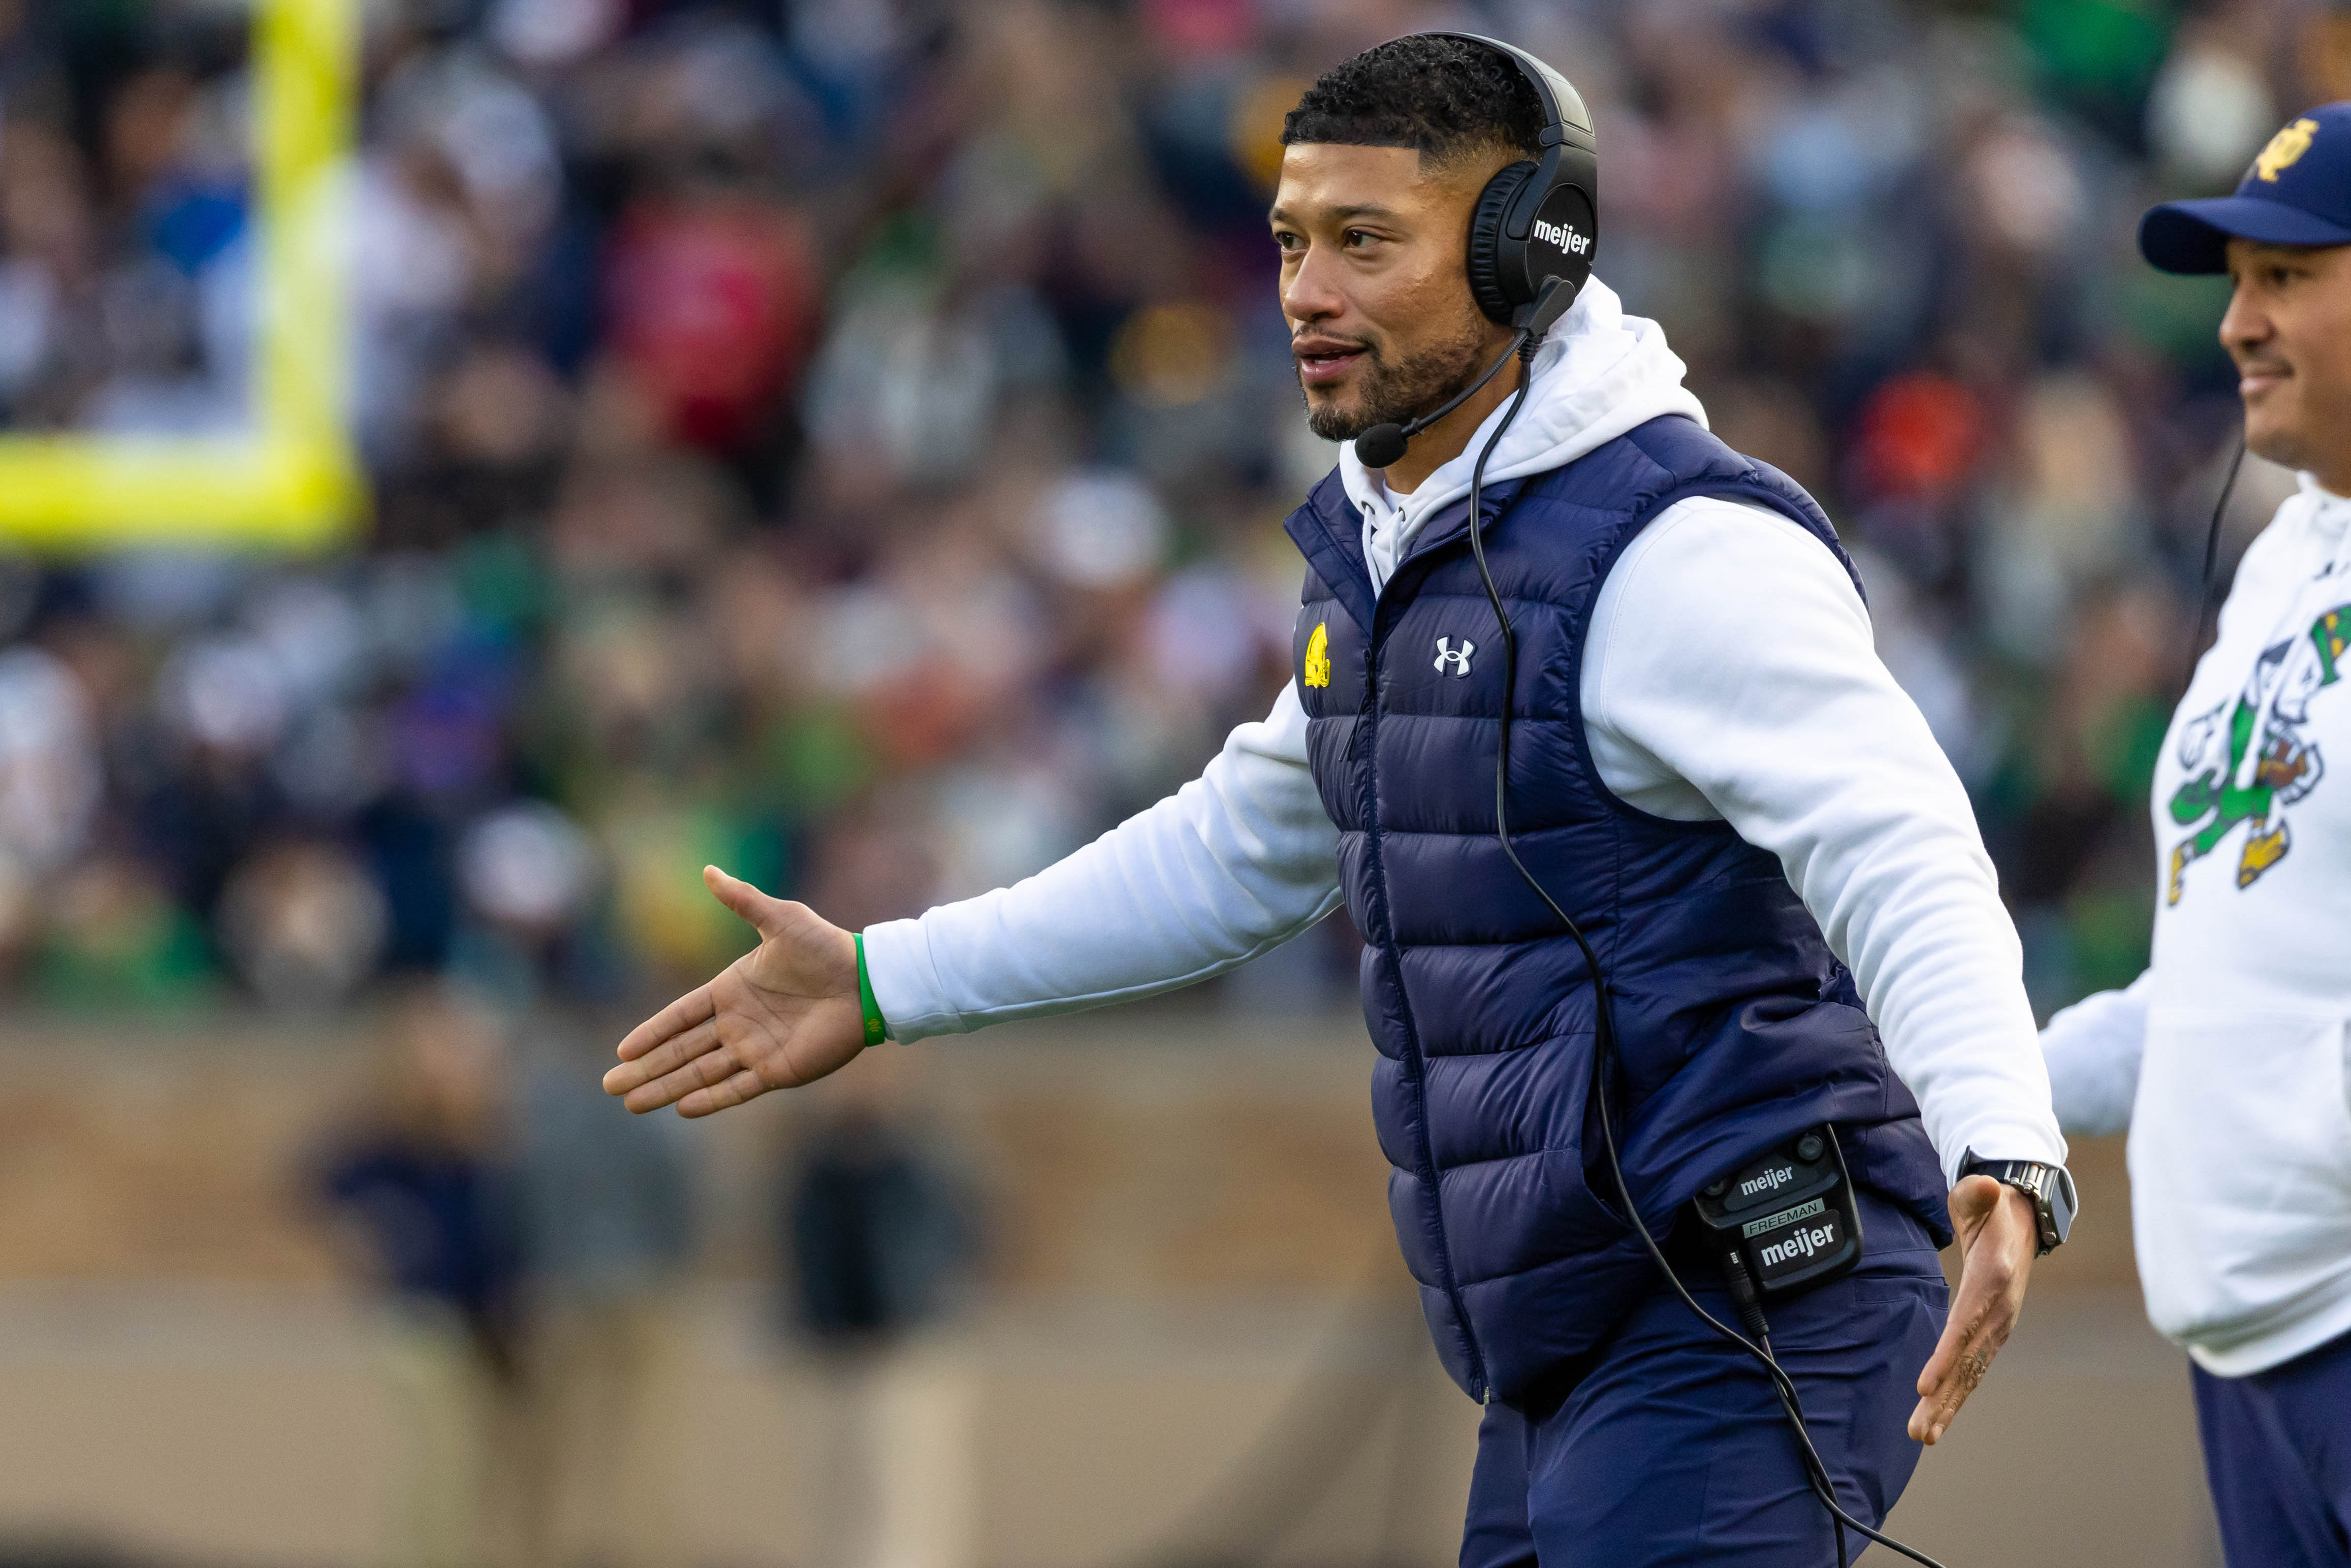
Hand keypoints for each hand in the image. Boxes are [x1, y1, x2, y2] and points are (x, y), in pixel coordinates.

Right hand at [603, 867, 866, 1116]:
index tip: (622, 1050)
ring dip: (666, 1087)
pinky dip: (711, 1099)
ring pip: (700, 1073)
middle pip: (681, 1050)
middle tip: (610, 1086)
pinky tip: (682, 1108)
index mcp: (731, 990)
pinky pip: (737, 1088)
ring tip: (631, 1103)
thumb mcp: (780, 918)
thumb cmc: (825, 947)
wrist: (867, 981)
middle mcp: (738, 1023)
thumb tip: (708, 870)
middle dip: (646, 1069)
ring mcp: (755, 1049)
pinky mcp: (778, 1070)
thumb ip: (742, 899)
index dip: (652, 1032)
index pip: (680, 1016)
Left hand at [1909, 1174, 2037, 1443]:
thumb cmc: (1990, 1207)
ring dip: (1947, 1406)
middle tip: (1918, 1432)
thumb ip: (1978, 1193)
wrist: (2021, 1221)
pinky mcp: (1991, 1334)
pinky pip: (1972, 1369)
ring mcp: (1997, 1327)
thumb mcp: (1983, 1195)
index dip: (1946, 1355)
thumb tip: (1984, 1184)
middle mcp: (1999, 1311)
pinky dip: (1956, 1395)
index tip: (1925, 1384)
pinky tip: (1937, 1417)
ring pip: (1969, 1372)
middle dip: (1943, 1398)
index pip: (1965, 1324)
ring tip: (1922, 1436)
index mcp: (1993, 1280)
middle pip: (1966, 1360)